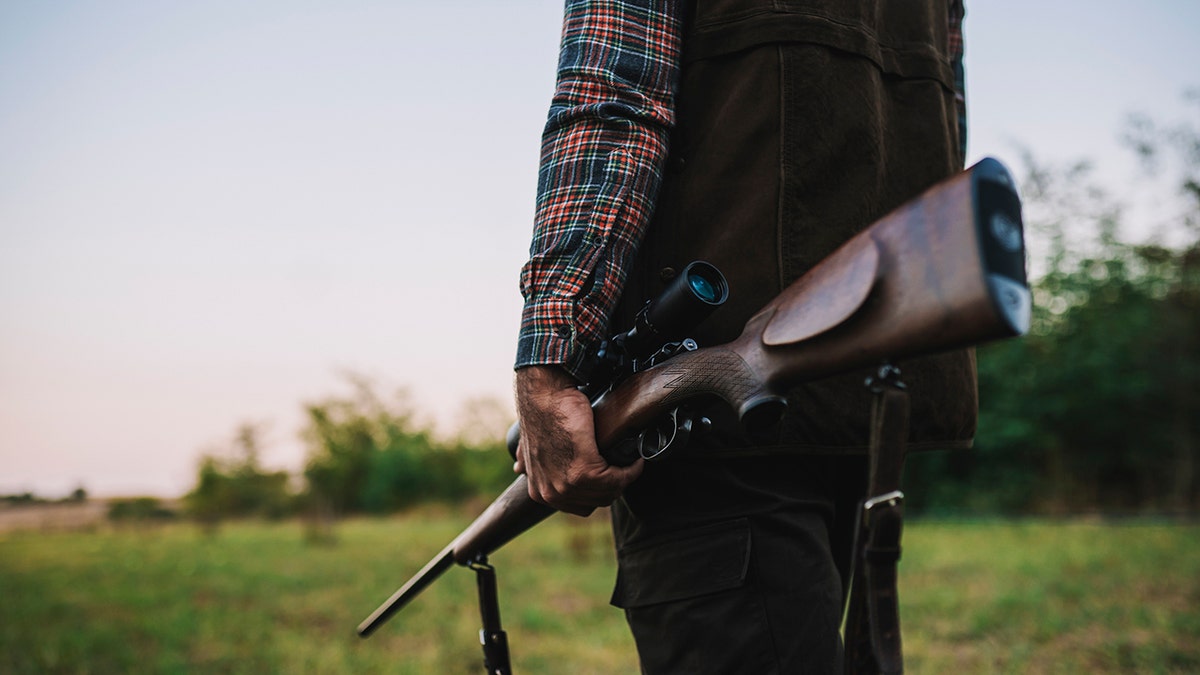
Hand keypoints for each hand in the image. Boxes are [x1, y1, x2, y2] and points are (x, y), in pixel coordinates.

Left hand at [514, 365, 642, 515]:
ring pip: (610, 492)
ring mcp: (567, 484)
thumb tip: (518, 468)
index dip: (599, 492)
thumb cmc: (544, 414)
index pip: (581, 506)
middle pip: (597, 501)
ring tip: (631, 464)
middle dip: (614, 486)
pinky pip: (617, 479)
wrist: (545, 395)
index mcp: (540, 492)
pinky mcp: (584, 469)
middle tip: (625, 468)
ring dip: (625, 478)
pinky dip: (630, 470)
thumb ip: (528, 462)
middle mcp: (551, 494)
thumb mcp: (529, 446)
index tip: (611, 475)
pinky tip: (634, 460)